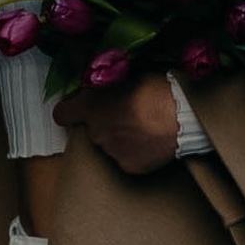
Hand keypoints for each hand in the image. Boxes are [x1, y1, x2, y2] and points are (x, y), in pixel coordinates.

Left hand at [66, 67, 181, 177]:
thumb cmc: (157, 89)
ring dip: (123, 138)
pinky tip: (152, 141)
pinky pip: (128, 158)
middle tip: (130, 113)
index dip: (70, 111)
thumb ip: (105, 87)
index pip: (62, 114)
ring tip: (146, 127)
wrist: (182, 116)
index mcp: (91, 106)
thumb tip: (96, 87)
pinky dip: (137, 152)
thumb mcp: (125, 77)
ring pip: (111, 145)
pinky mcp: (128, 167)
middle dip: (106, 123)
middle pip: (93, 130)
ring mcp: (111, 152)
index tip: (79, 110)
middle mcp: (96, 132)